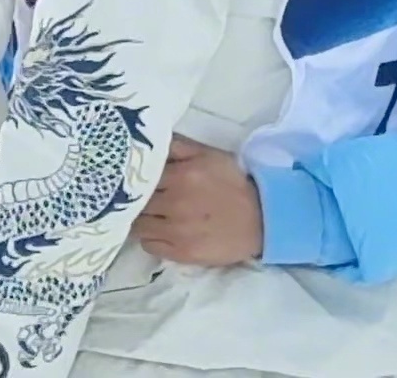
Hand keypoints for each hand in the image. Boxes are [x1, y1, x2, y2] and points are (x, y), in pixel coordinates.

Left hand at [132, 136, 262, 266]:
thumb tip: (150, 142)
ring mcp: (176, 232)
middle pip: (137, 202)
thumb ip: (178, 147)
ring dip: (142, 220)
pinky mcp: (181, 254)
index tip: (135, 180)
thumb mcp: (209, 155)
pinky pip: (149, 245)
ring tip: (151, 216)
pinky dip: (151, 238)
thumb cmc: (233, 184)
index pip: (141, 178)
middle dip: (137, 199)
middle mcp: (175, 204)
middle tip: (142, 198)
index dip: (137, 179)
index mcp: (181, 176)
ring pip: (139, 225)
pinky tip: (161, 231)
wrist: (262, 219)